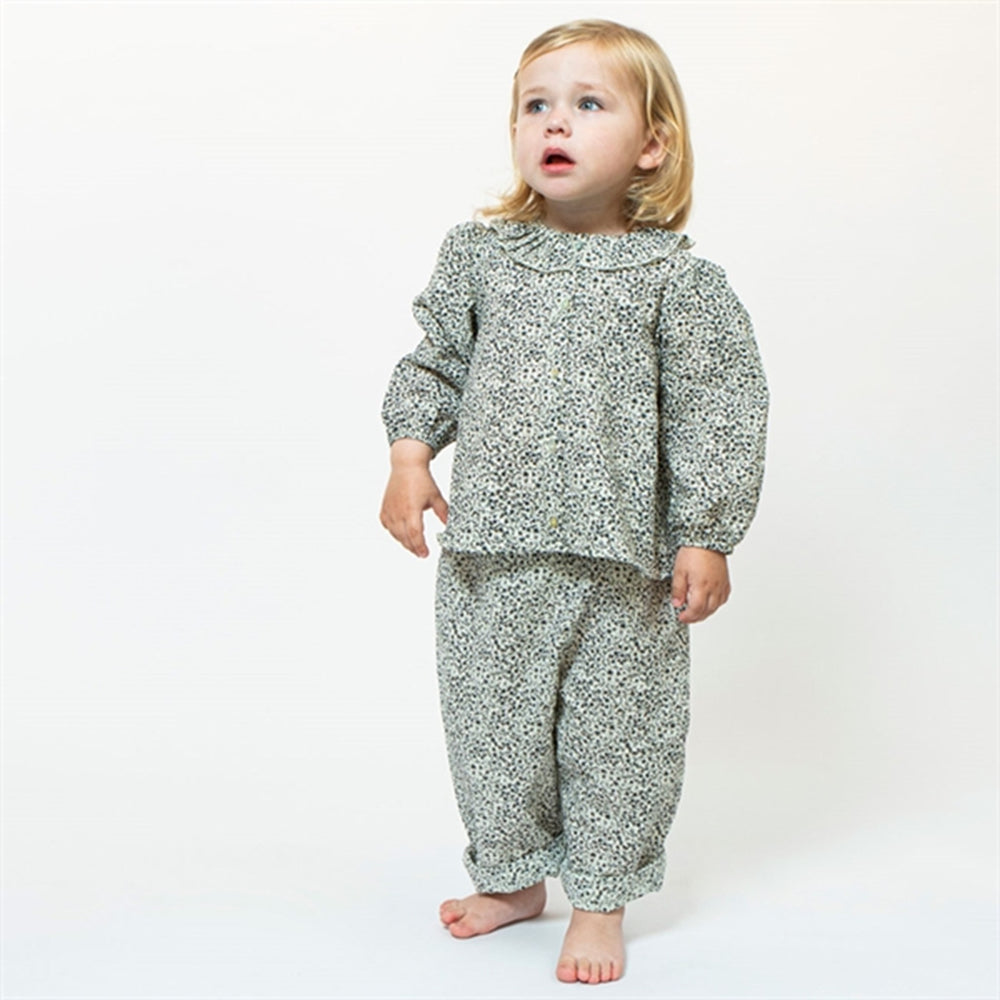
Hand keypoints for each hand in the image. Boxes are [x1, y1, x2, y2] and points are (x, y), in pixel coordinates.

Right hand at [379, 439, 448, 557]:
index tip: (425, 554)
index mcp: (412, 509)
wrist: (406, 466)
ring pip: (395, 533)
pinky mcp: (384, 507)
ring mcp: (390, 509)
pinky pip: (387, 525)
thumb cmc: (421, 479)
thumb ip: (443, 512)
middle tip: (421, 554)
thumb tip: (449, 525)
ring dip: (404, 542)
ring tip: (413, 546)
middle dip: (413, 548)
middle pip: (404, 537)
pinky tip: (400, 534)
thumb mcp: (436, 497)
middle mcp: (398, 511)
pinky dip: (394, 532)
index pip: (415, 534)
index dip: (420, 546)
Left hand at [670, 546, 730, 623]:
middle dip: (696, 617)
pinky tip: (710, 603)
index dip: (688, 616)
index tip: (681, 617)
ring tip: (696, 612)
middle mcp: (714, 588)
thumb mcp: (679, 571)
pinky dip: (716, 604)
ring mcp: (721, 585)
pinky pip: (723, 598)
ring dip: (706, 612)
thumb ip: (678, 590)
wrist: (707, 540)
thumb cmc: (693, 552)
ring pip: (716, 606)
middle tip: (687, 618)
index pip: (696, 609)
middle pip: (707, 611)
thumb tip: (677, 604)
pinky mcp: (725, 581)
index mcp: (702, 586)